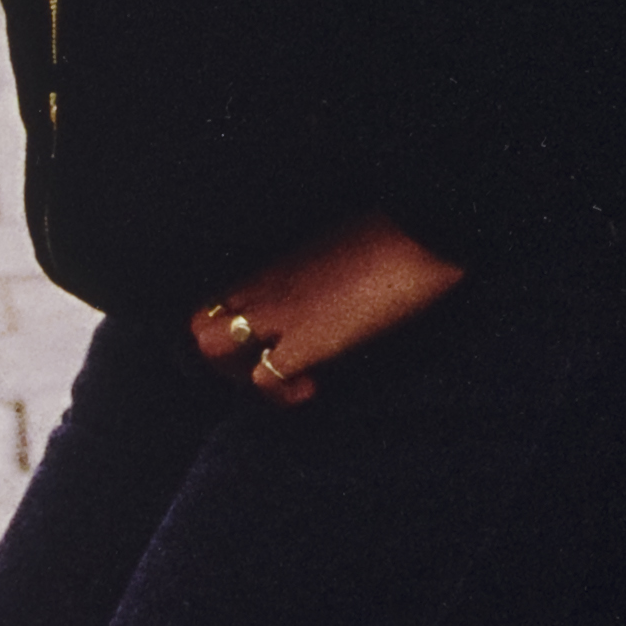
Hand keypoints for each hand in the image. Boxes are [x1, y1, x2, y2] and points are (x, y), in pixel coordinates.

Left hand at [189, 217, 466, 407]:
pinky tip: (311, 388)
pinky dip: (280, 393)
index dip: (239, 328)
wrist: (423, 232)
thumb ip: (321, 273)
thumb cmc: (399, 235)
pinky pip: (264, 378)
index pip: (226, 300)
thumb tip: (333, 295)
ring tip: (286, 380)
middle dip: (226, 357)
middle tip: (268, 368)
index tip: (276, 342)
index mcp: (279, 264)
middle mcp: (268, 287)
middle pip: (203, 324)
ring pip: (213, 348)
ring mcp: (280, 312)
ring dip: (242, 374)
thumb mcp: (344, 249)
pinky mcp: (305, 340)